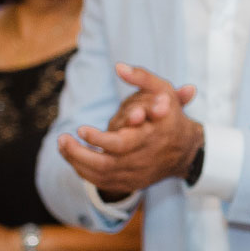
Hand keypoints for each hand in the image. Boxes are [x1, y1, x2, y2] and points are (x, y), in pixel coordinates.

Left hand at [58, 63, 204, 195]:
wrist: (186, 151)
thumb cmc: (170, 116)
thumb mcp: (163, 90)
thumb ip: (142, 77)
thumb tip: (118, 66)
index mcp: (151, 137)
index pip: (120, 144)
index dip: (98, 139)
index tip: (80, 128)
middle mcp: (143, 159)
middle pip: (105, 164)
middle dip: (79, 154)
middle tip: (62, 138)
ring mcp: (137, 174)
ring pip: (101, 175)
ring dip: (77, 162)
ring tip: (62, 144)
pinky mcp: (132, 184)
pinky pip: (103, 183)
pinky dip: (85, 172)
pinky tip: (73, 157)